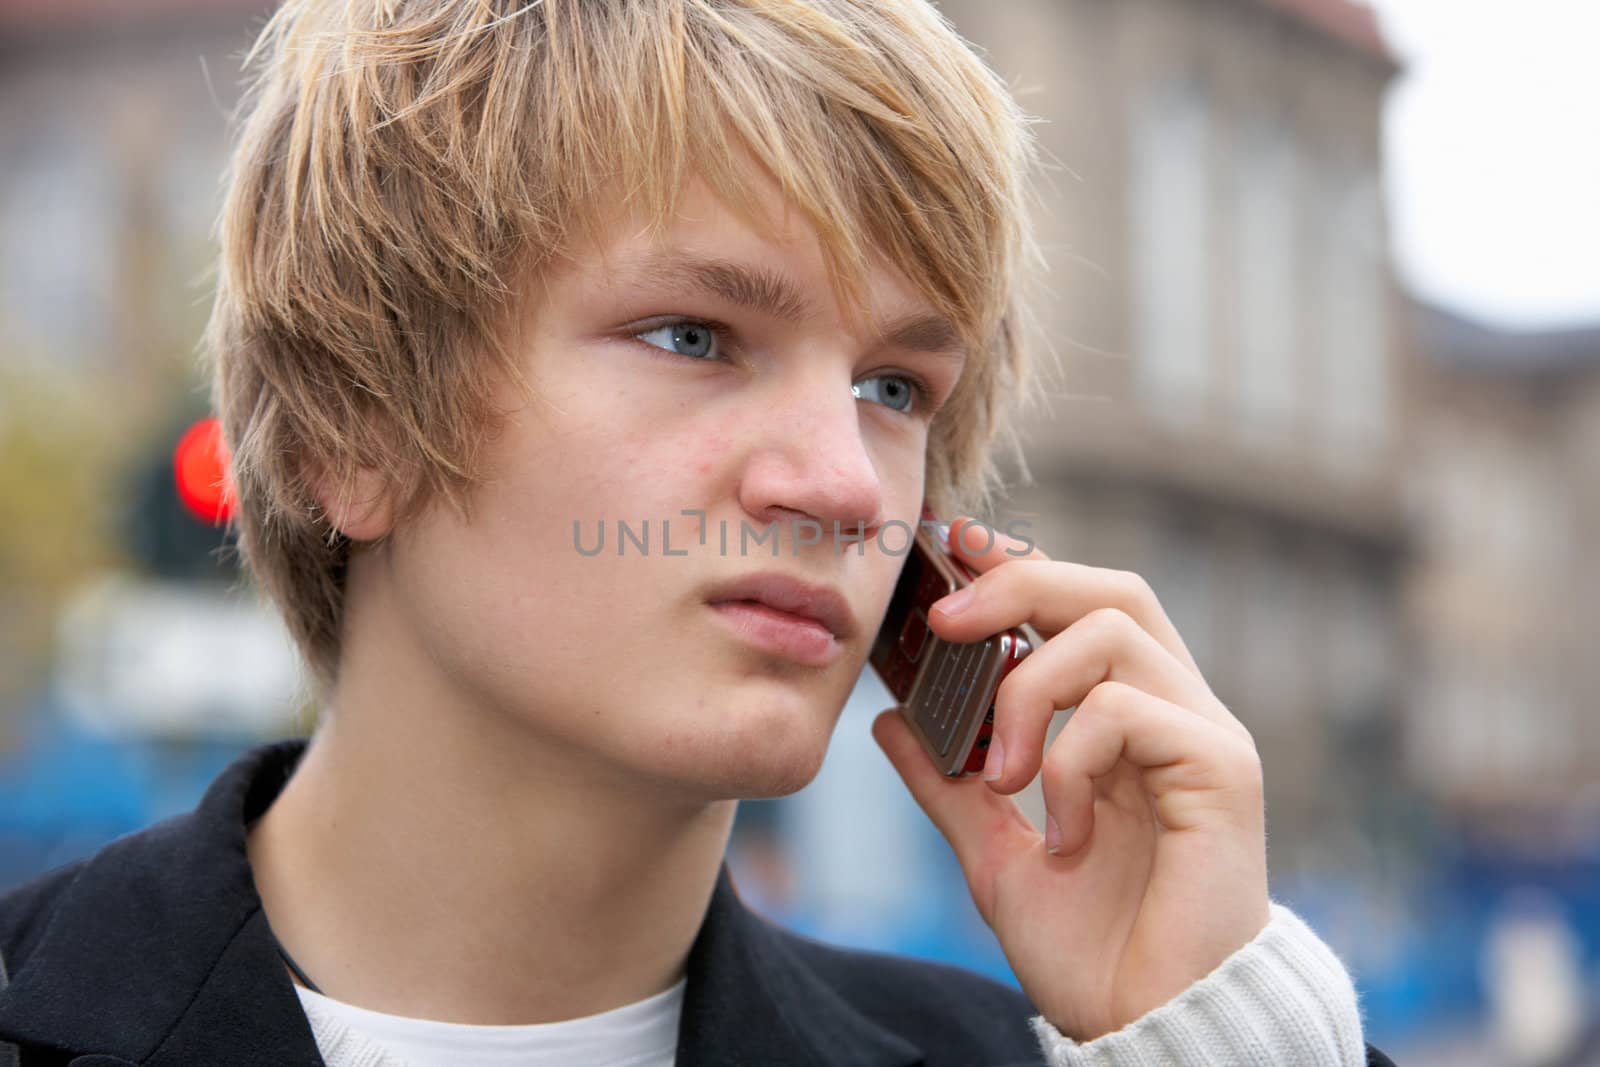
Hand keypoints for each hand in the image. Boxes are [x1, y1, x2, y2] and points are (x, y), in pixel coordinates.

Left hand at [871, 518, 1270, 1040]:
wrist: (1147, 1030)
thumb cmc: (1093, 951)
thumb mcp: (994, 853)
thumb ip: (950, 783)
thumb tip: (891, 721)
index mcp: (1131, 724)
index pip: (1083, 607)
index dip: (1022, 566)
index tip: (952, 547)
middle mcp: (1177, 714)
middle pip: (1112, 589)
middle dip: (1020, 582)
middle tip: (944, 619)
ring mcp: (1206, 737)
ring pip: (1114, 631)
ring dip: (1031, 690)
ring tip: (1001, 773)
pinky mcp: (1223, 771)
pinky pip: (1129, 710)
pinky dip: (1070, 759)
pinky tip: (1062, 830)